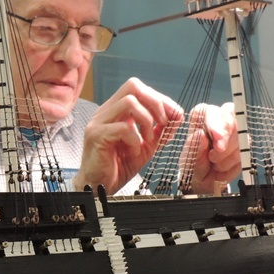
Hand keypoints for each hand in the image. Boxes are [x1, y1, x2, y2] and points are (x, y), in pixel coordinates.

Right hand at [72, 78, 182, 193]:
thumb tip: (177, 116)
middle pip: (133, 86)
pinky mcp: (96, 136)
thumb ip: (159, 130)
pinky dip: (135, 139)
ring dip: (146, 121)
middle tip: (163, 123)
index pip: (138, 88)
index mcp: (116, 110)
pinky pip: (122, 128)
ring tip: (147, 140)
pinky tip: (134, 150)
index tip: (174, 115)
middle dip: (155, 102)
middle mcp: (106, 112)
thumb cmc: (119, 166)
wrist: (100, 186)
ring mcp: (99, 122)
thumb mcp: (146, 146)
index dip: (160, 99)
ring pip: (129, 102)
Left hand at [180, 102, 240, 194]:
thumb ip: (194, 147)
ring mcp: (234, 131)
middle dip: (226, 136)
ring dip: (227, 155)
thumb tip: (201, 134)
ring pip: (239, 134)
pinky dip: (233, 163)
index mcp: (200, 121)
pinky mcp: (244, 143)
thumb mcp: (189, 160)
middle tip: (215, 154)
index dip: (213, 121)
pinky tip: (223, 168)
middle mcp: (217, 121)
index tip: (215, 137)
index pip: (207, 110)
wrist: (204, 182)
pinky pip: (244, 151)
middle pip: (229, 115)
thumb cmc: (193, 166)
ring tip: (214, 164)